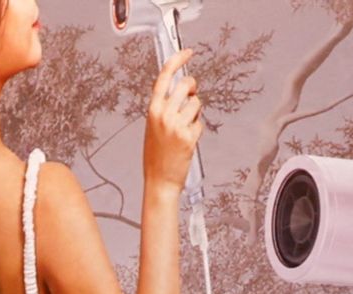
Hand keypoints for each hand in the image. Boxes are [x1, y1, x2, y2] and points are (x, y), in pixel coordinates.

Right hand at [144, 48, 201, 184]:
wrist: (159, 181)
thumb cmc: (156, 155)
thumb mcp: (153, 126)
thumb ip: (163, 107)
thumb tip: (180, 91)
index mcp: (152, 110)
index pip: (164, 76)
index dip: (177, 60)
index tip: (188, 52)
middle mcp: (164, 114)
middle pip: (186, 85)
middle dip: (193, 87)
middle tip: (192, 95)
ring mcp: (177, 125)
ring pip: (196, 103)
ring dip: (195, 111)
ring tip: (186, 126)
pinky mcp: (189, 136)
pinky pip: (200, 122)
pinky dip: (197, 128)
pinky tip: (188, 140)